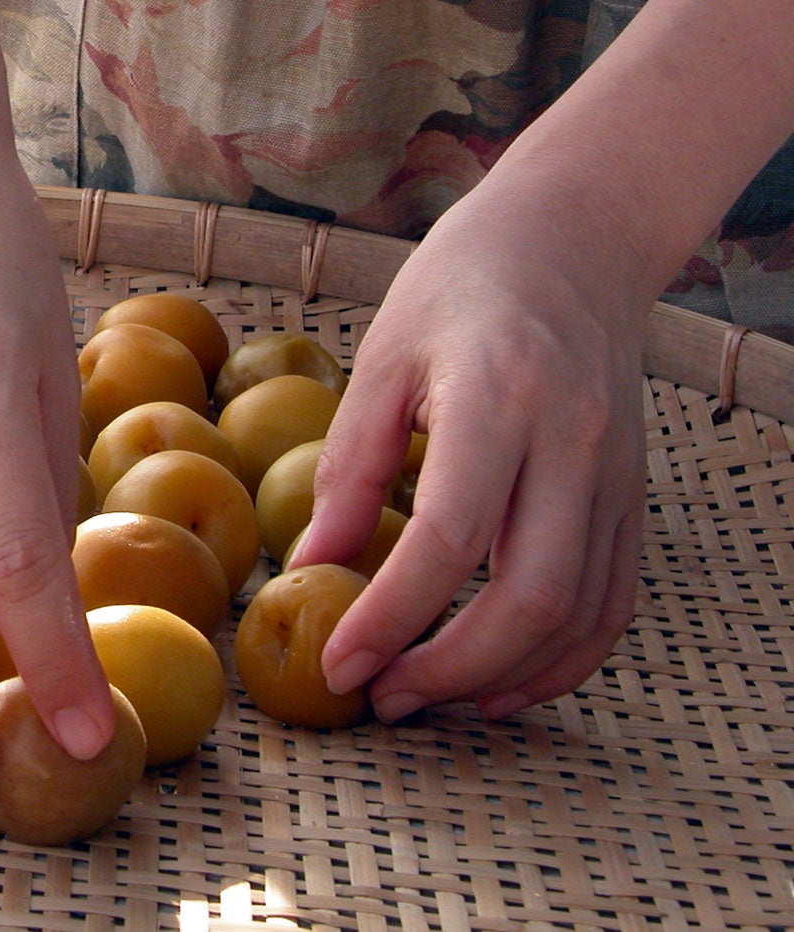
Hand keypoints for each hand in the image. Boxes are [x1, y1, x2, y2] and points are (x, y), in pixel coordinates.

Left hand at [290, 172, 648, 720]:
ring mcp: (616, 474)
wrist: (572, 243)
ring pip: (580, 615)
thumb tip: (309, 567)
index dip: (391, 615)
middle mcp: (572, 443)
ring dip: (504, 677)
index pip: (449, 538)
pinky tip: (499, 682)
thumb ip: (349, 468)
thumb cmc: (458, 289)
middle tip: (382, 699)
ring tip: (426, 699)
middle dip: (451, 668)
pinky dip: (560, 659)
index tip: (339, 662)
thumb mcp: (381, 359)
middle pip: (530, 597)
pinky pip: (610, 603)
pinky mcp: (633, 496)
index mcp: (497, 397)